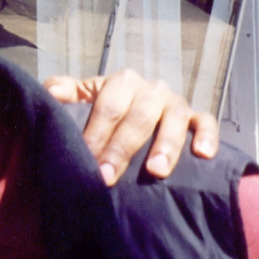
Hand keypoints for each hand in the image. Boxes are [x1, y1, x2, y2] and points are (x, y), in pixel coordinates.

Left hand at [42, 69, 218, 184]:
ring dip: (166, 145)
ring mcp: (176, 103)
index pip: (109, 107)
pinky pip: (207, 123)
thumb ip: (64, 92)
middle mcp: (152, 89)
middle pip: (138, 117)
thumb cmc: (104, 109)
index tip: (87, 159)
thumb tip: (51, 94)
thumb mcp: (83, 98)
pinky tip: (203, 155)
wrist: (134, 111)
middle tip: (108, 176)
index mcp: (122, 82)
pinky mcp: (197, 118)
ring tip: (155, 171)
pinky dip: (208, 136)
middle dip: (121, 148)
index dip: (96, 133)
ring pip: (175, 119)